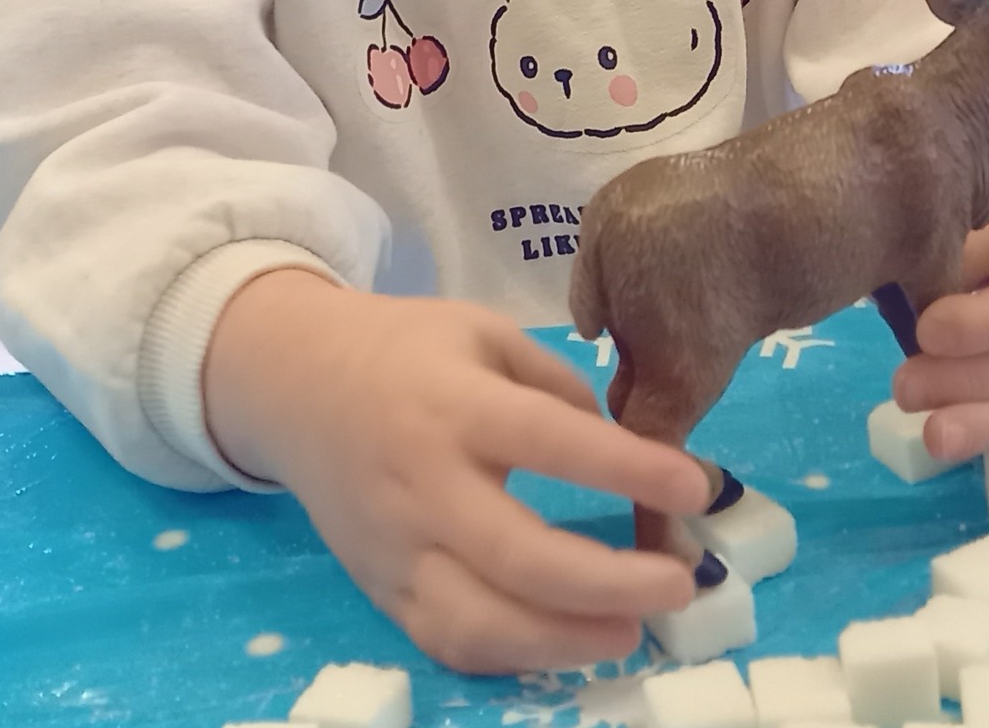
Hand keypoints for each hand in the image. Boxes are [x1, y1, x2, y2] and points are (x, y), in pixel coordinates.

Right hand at [204, 271, 707, 674]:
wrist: (292, 384)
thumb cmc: (403, 348)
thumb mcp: (482, 331)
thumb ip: (553, 384)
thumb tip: (622, 451)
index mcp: (453, 404)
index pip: (549, 441)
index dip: (626, 468)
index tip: (696, 485)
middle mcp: (422, 484)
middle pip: (519, 555)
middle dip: (611, 579)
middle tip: (681, 581)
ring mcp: (396, 549)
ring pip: (479, 623)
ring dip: (566, 640)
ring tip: (632, 628)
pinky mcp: (381, 590)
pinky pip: (448, 642)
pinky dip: (513, 656)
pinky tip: (566, 642)